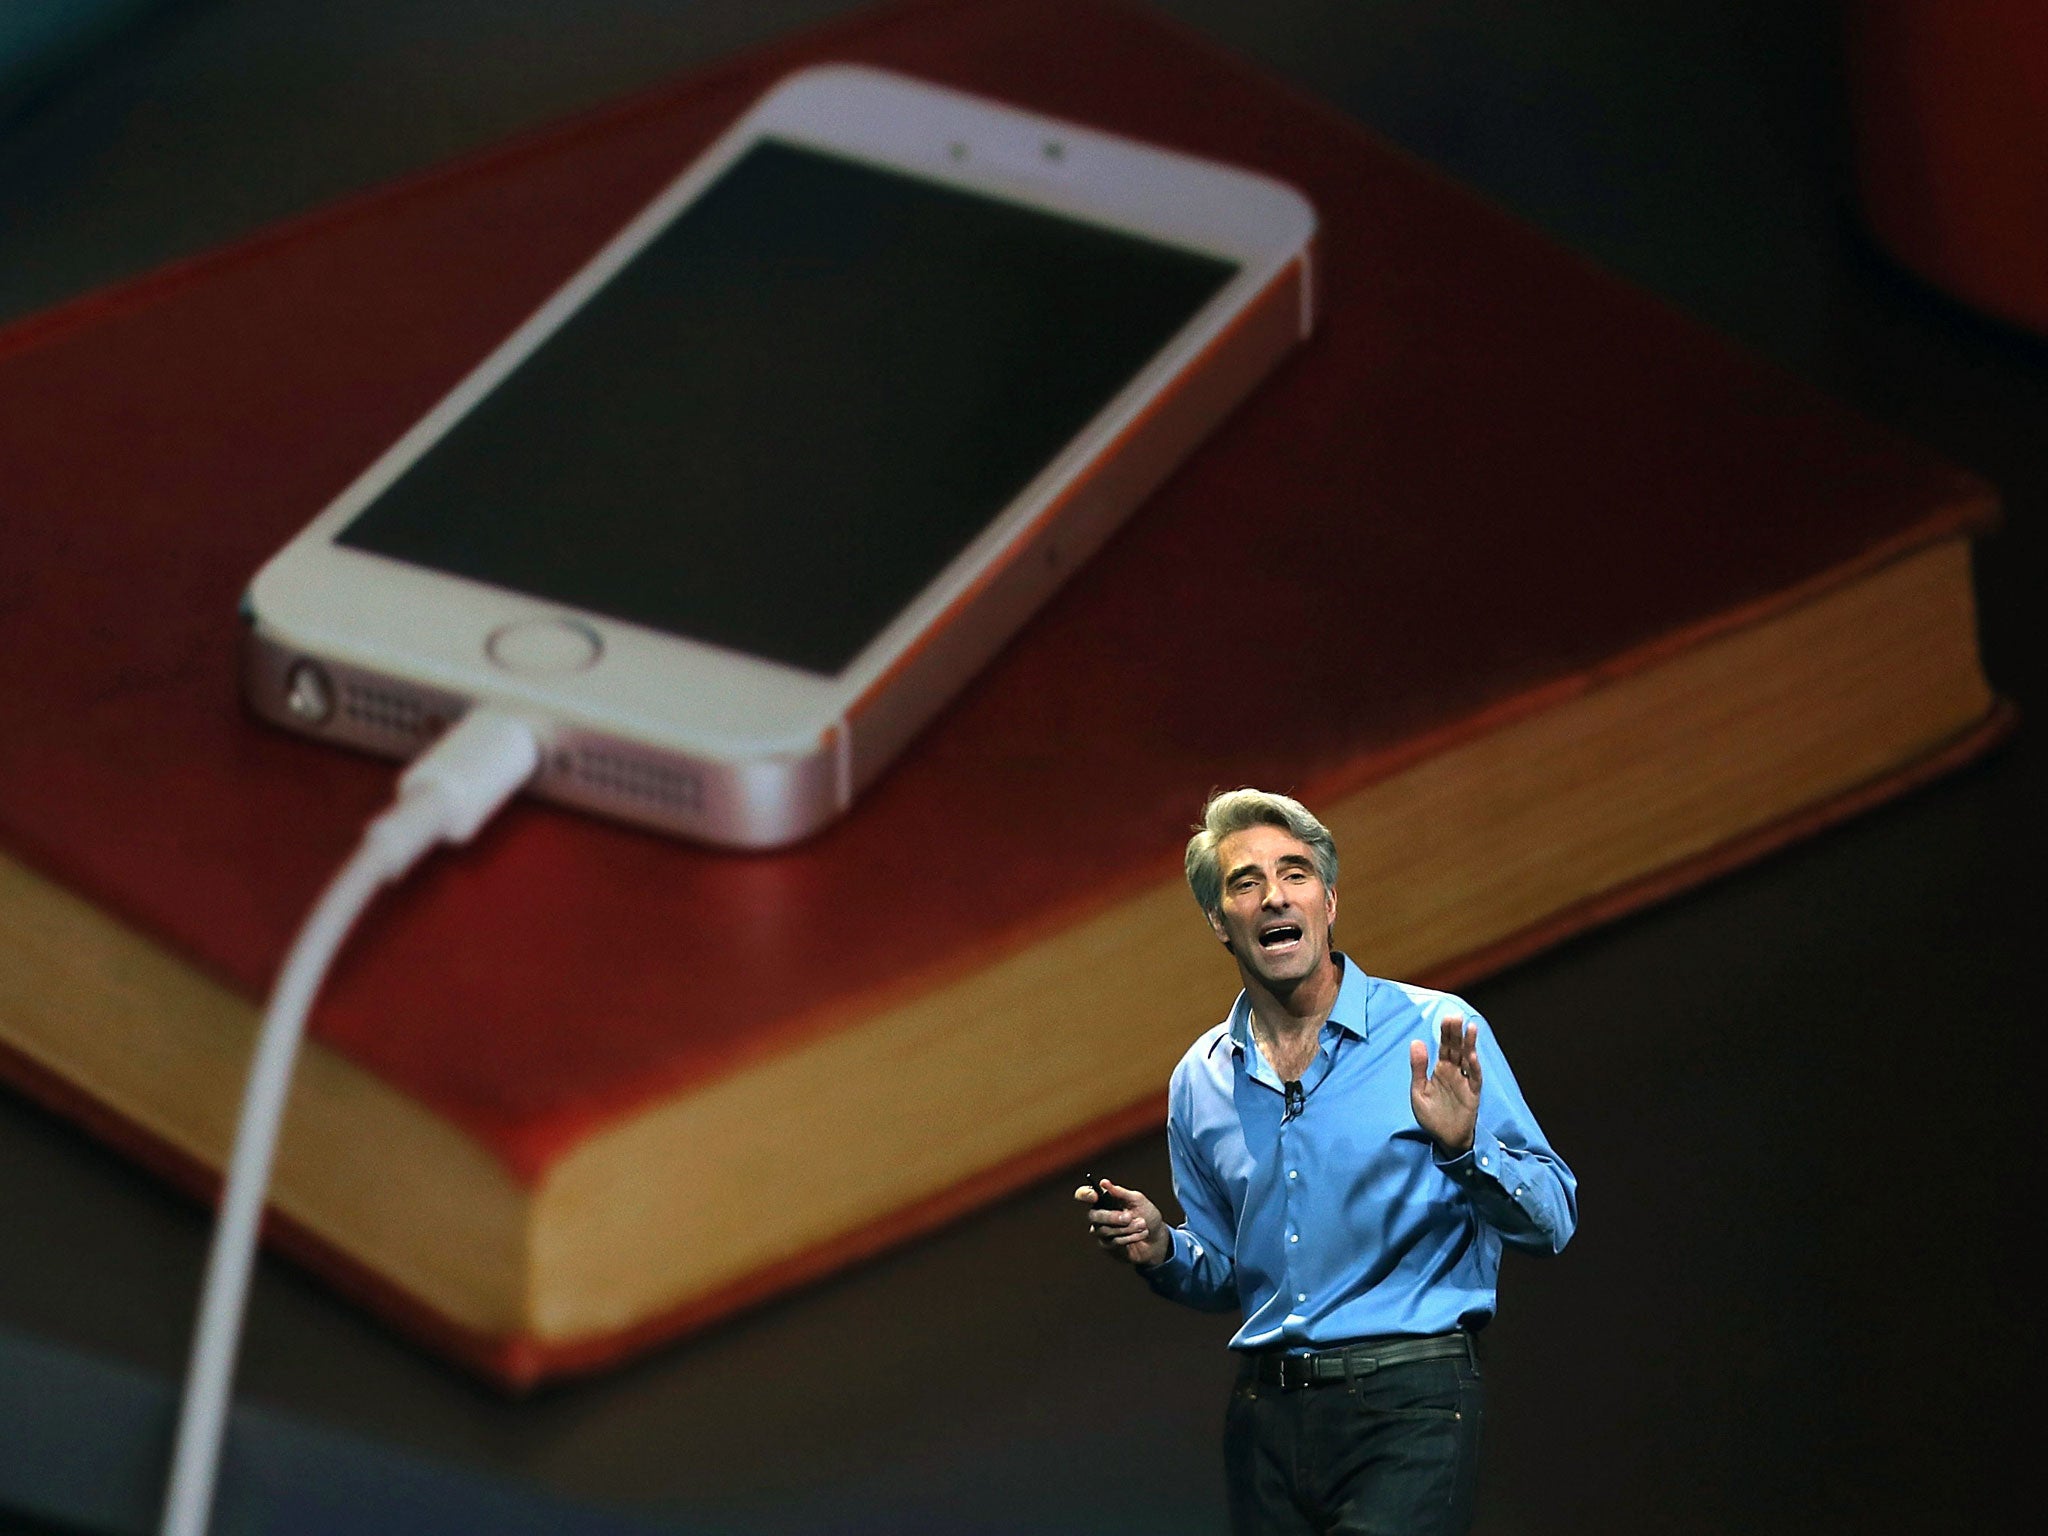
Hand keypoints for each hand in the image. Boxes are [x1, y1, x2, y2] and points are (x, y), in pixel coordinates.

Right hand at [1075, 1178, 1170, 1267]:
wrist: (1157, 1238)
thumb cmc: (1146, 1214)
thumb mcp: (1137, 1200)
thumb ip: (1121, 1192)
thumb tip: (1103, 1182)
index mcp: (1103, 1199)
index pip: (1083, 1195)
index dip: (1084, 1194)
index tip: (1095, 1196)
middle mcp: (1099, 1215)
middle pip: (1093, 1216)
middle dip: (1112, 1217)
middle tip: (1129, 1217)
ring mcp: (1101, 1231)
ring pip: (1105, 1231)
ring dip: (1127, 1228)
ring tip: (1142, 1225)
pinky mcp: (1108, 1246)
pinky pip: (1113, 1242)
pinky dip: (1130, 1237)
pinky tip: (1141, 1234)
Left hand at [1409, 1015, 1480, 1156]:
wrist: (1444, 1139)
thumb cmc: (1431, 1115)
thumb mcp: (1419, 1091)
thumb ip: (1418, 1068)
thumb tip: (1416, 1041)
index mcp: (1441, 1069)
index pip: (1444, 1047)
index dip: (1445, 1033)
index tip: (1446, 1018)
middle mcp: (1454, 1072)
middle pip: (1456, 1049)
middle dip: (1456, 1033)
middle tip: (1456, 1017)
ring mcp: (1464, 1082)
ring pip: (1468, 1059)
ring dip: (1469, 1045)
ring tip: (1470, 1028)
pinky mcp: (1472, 1094)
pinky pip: (1474, 1078)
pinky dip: (1474, 1067)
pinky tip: (1472, 1056)